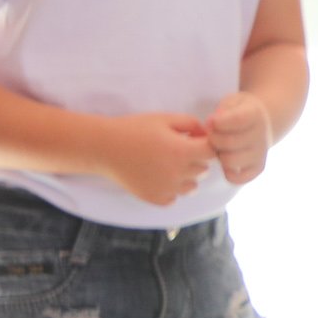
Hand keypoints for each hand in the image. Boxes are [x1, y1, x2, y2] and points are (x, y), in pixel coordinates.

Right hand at [100, 111, 215, 205]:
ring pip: (192, 186)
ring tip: (167, 164)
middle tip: (177, 149)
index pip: (212, 152)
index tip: (195, 140)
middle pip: (203, 169)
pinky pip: (174, 197)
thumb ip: (191, 124)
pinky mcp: (156, 199)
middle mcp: (177, 173)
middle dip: (196, 158)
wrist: (105, 148)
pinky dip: (171, 189)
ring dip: (186, 176)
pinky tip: (158, 176)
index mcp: (181, 151)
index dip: (207, 145)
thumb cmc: (135, 129)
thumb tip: (207, 135)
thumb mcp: (165, 118)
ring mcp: (167, 189)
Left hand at [207, 91, 274, 185]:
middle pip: (229, 143)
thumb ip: (221, 111)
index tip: (211, 121)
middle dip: (213, 138)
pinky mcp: (258, 168)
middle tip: (211, 135)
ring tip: (219, 147)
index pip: (236, 120)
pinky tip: (226, 160)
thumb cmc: (239, 111)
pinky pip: (238, 179)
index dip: (217, 122)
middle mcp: (262, 135)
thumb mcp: (231, 102)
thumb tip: (211, 125)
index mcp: (256, 115)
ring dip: (218, 155)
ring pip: (230, 161)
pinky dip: (227, 172)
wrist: (260, 123)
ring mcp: (262, 154)